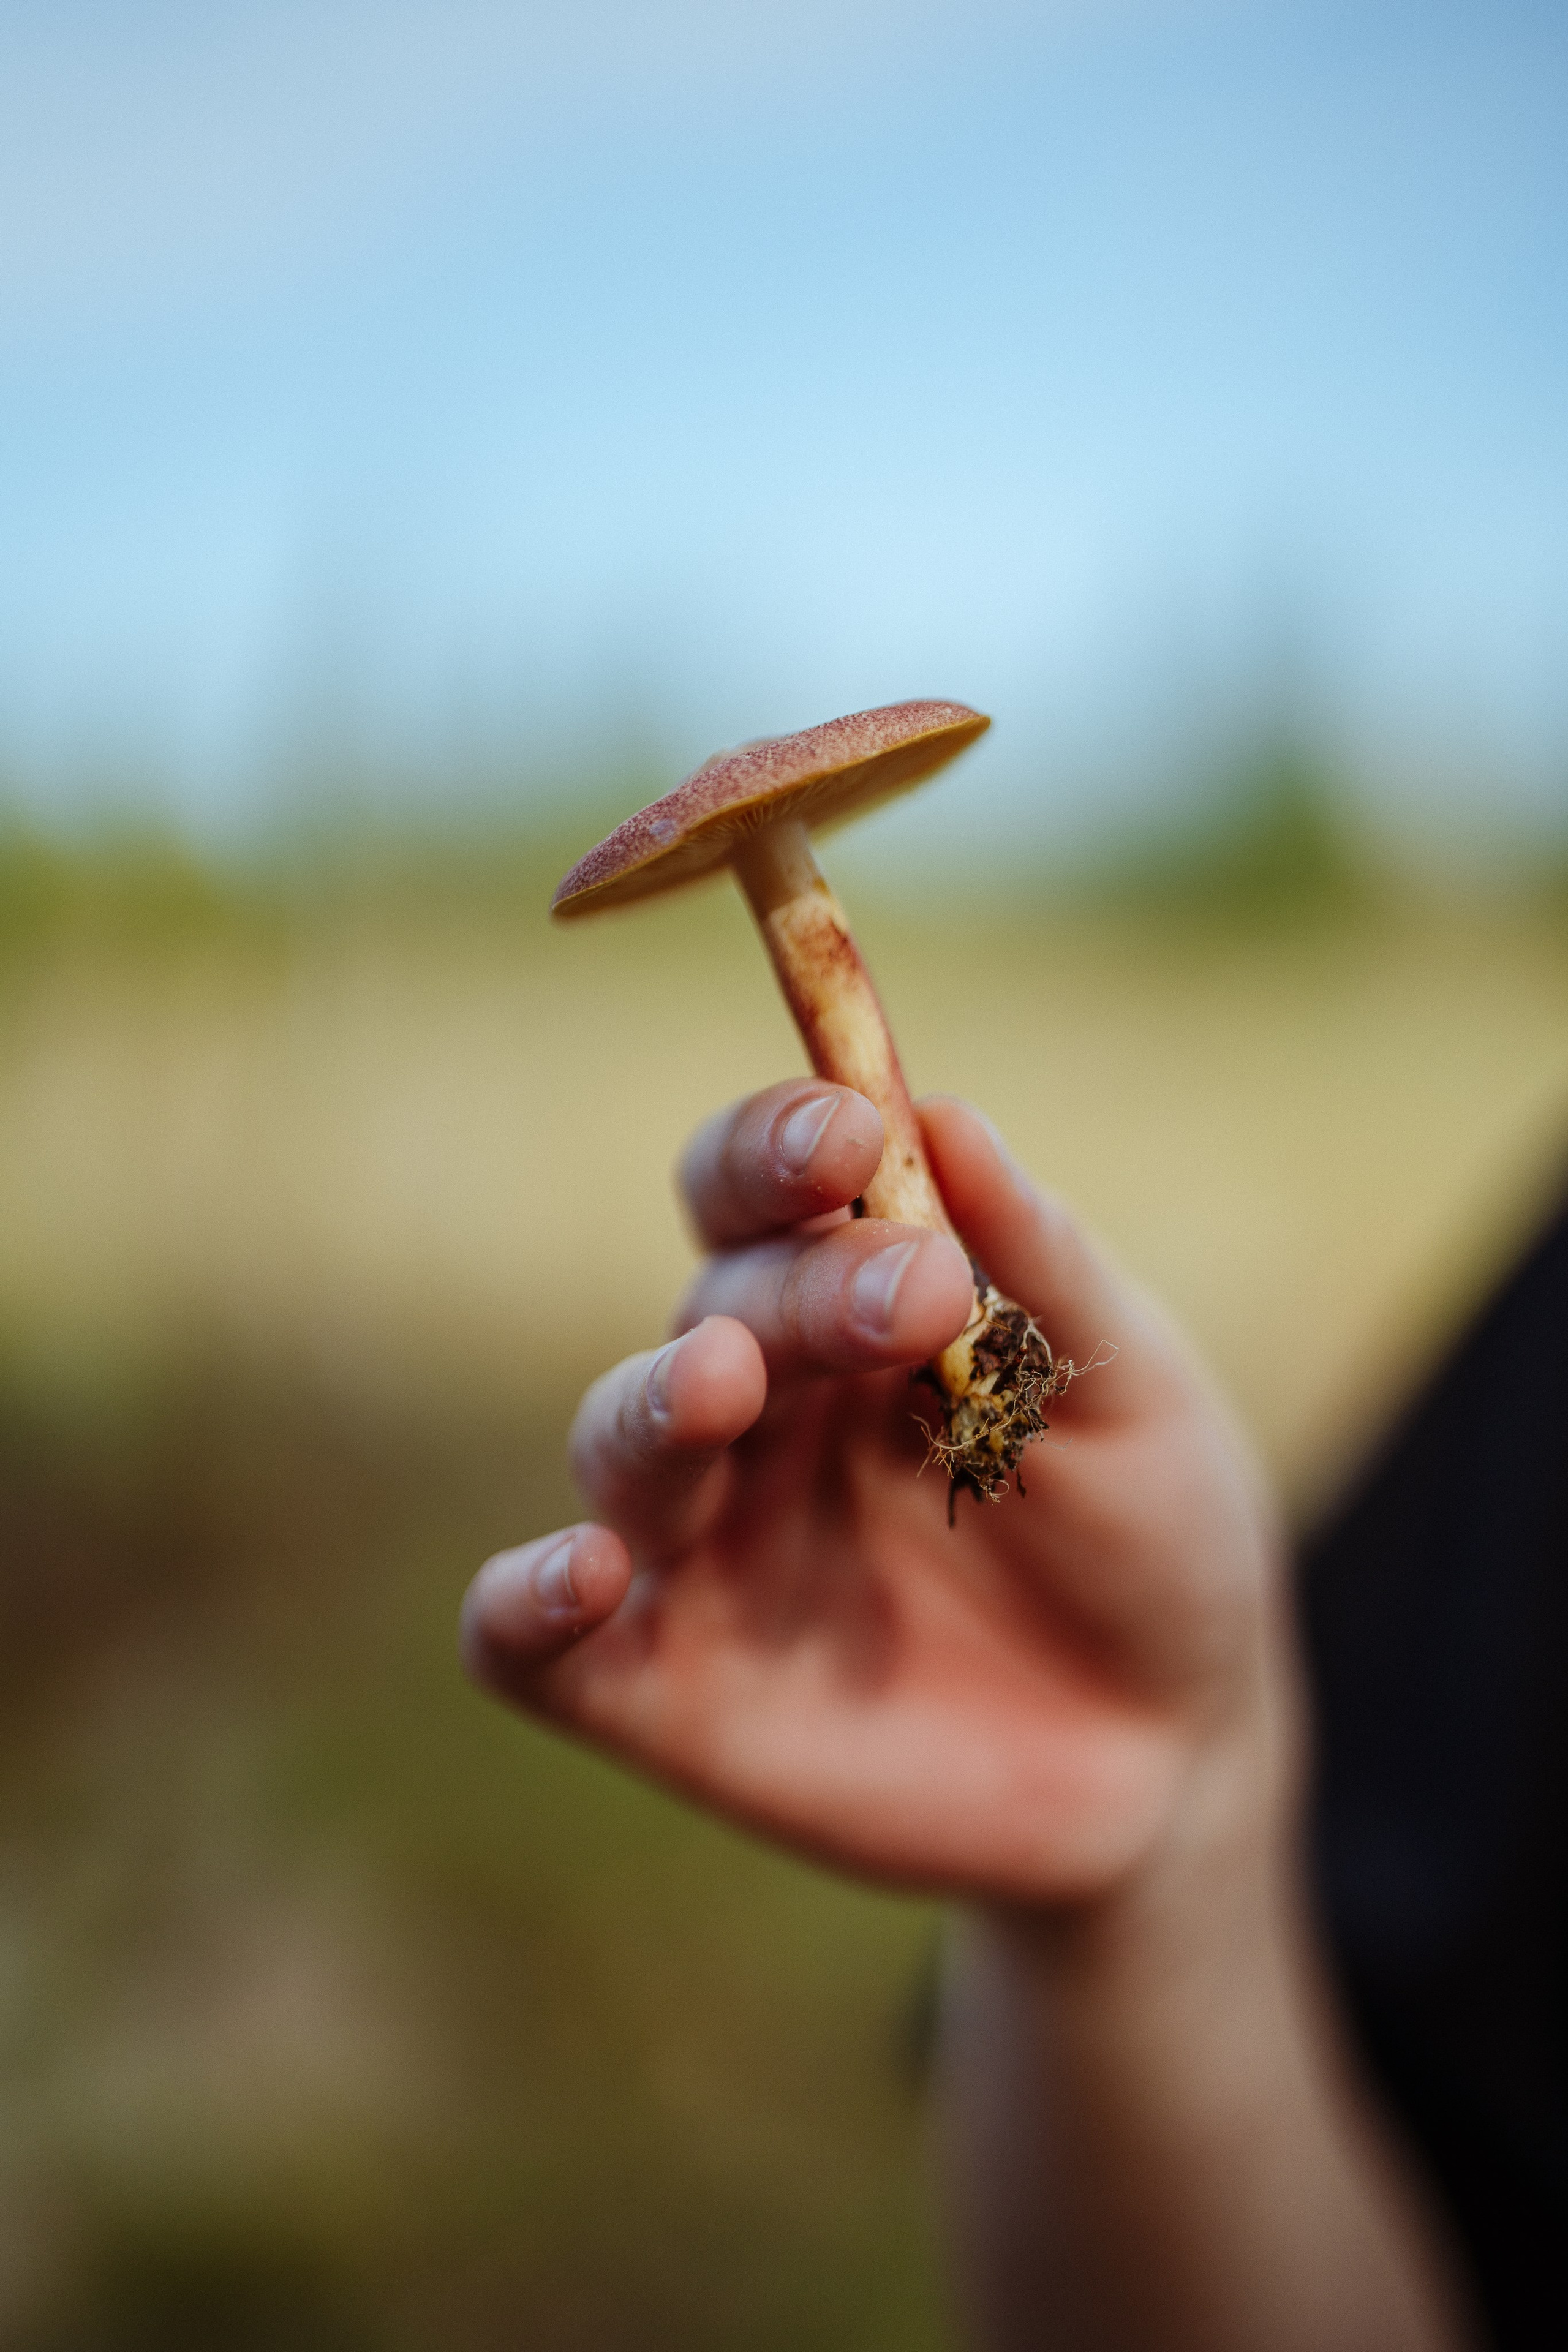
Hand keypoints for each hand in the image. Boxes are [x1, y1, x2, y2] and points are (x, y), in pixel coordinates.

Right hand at [462, 1082, 1286, 1906]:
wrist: (1172, 1753)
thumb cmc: (1150, 1535)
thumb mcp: (1128, 1389)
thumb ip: (1037, 1264)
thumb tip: (940, 1108)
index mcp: (848, 1309)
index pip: (761, 1194)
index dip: (779, 1150)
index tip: (847, 1132)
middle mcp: (755, 1411)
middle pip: (714, 1307)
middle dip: (796, 1288)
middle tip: (917, 1293)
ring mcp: (701, 1550)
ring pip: (620, 1443)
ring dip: (655, 1400)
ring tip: (724, 1378)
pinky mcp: (663, 1695)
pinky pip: (534, 1649)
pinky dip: (524, 1605)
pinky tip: (582, 1574)